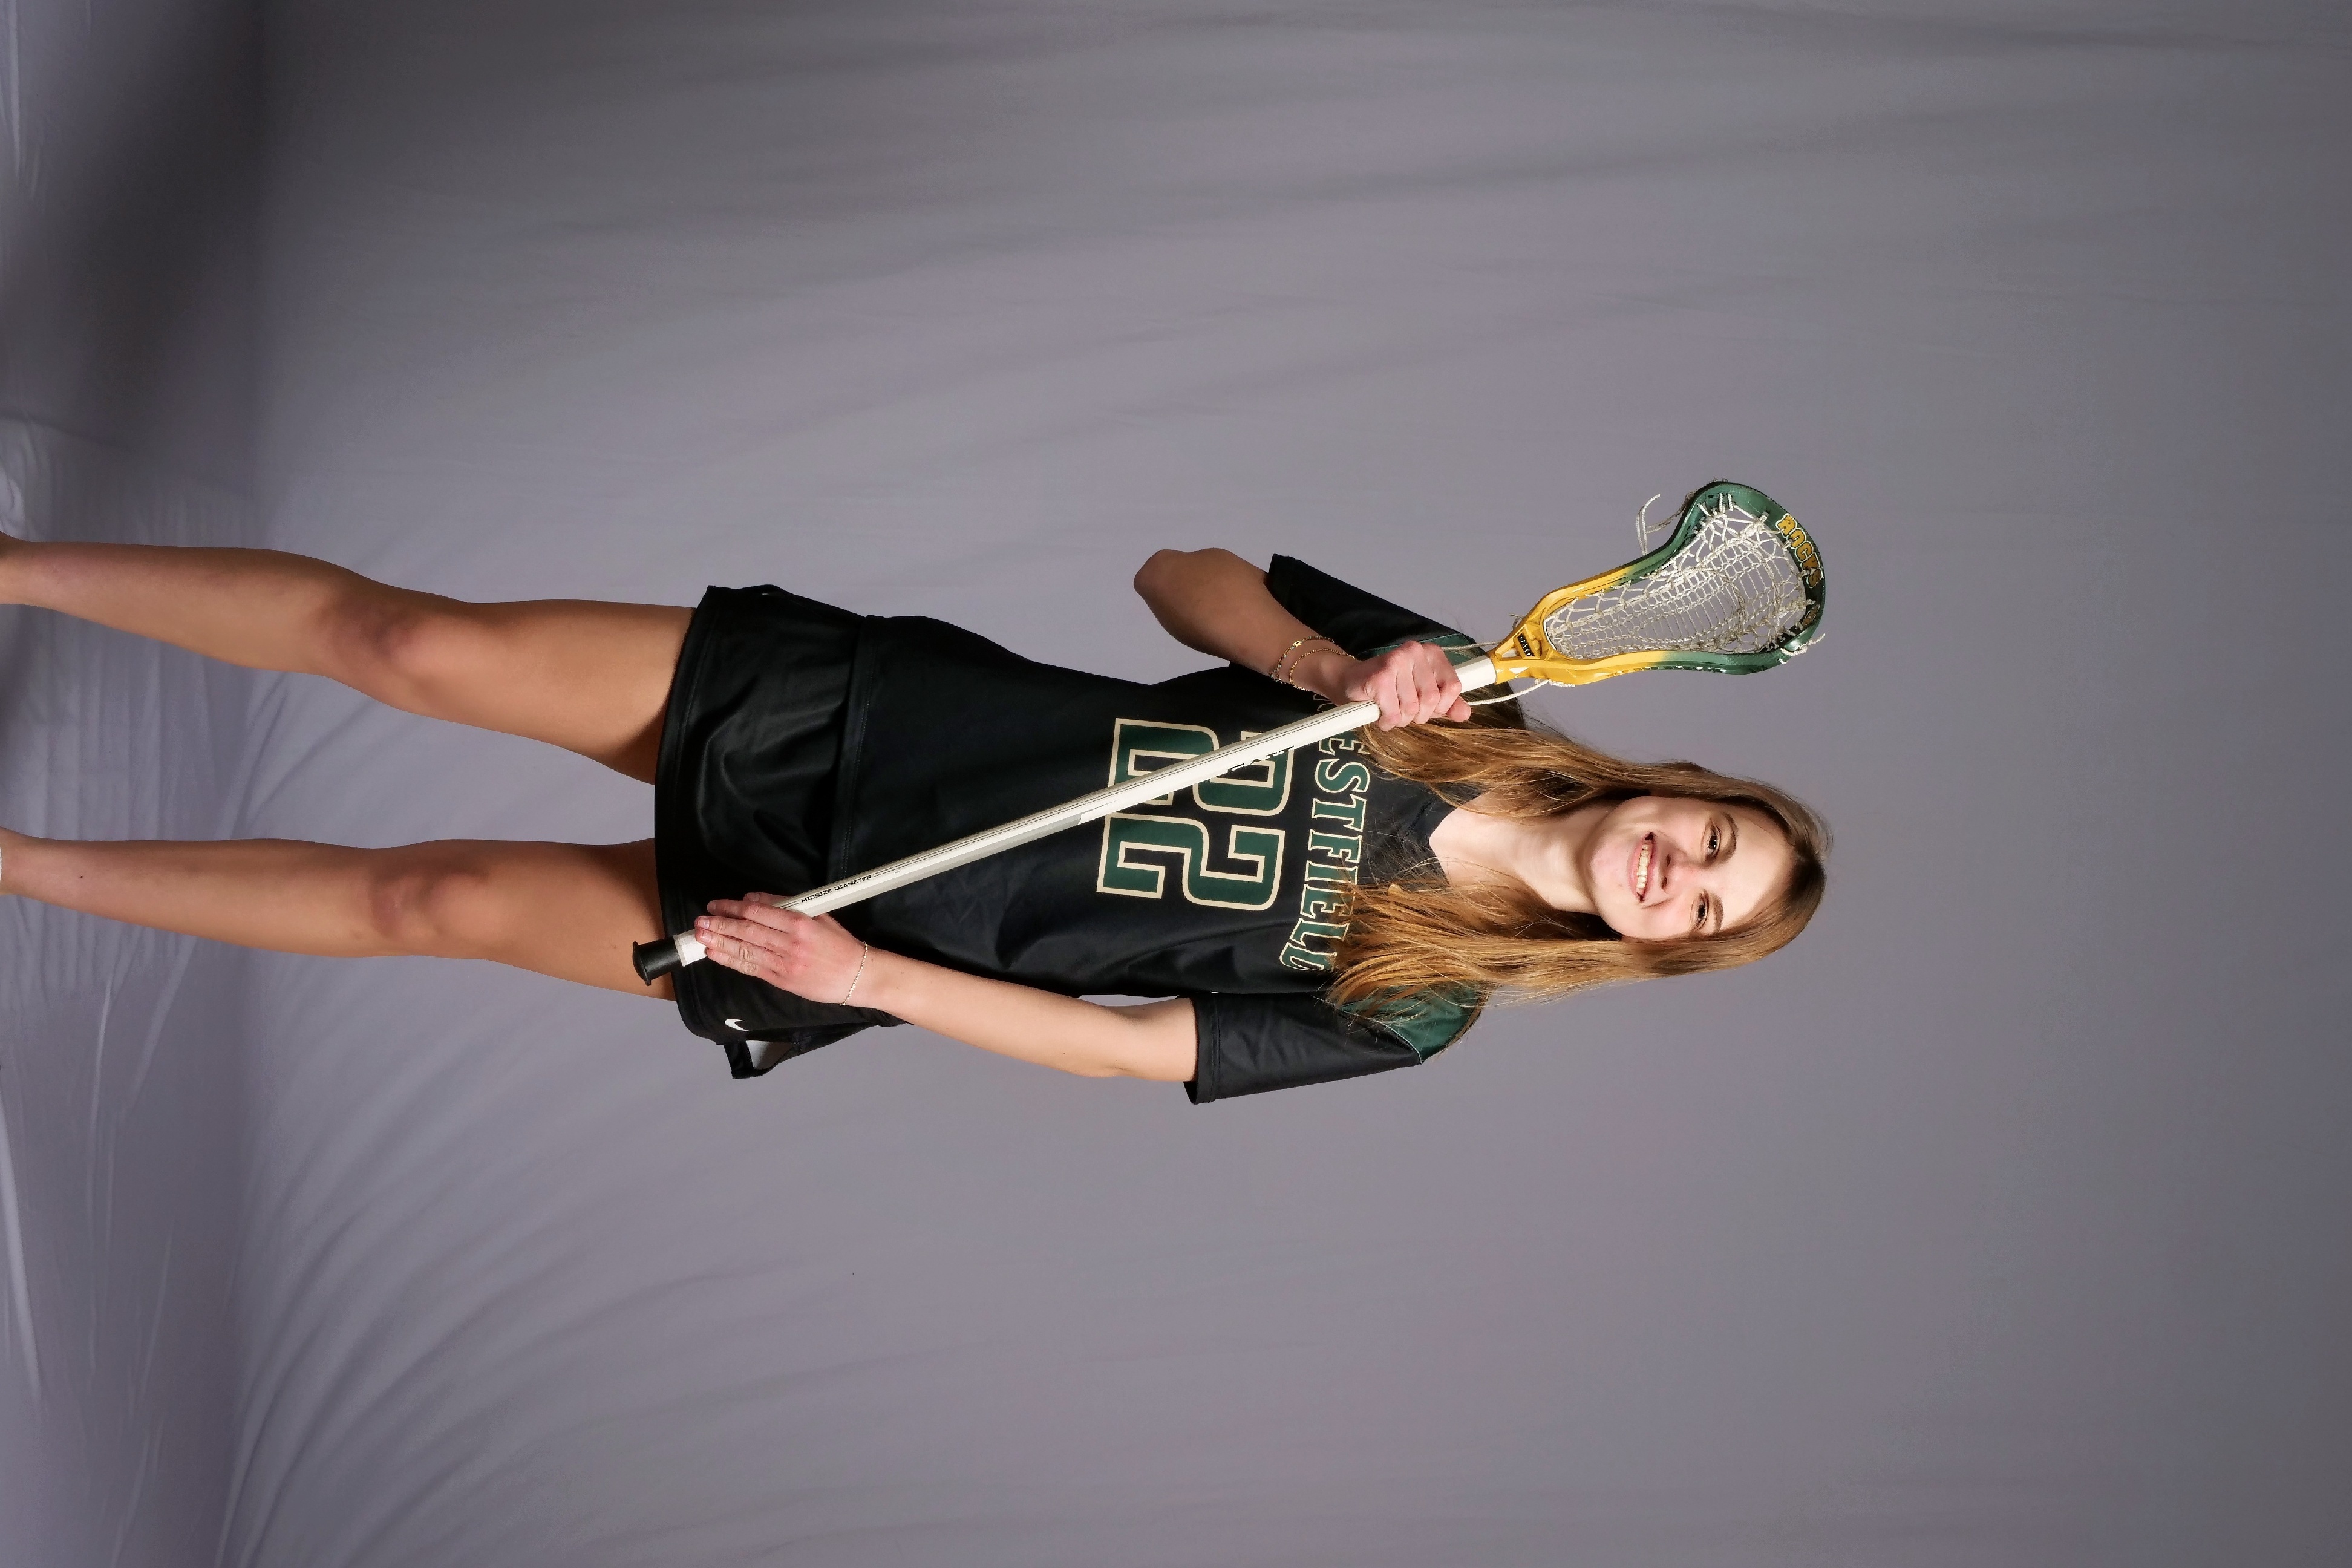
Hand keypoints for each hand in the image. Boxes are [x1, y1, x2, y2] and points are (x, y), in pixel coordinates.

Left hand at [695, 898, 871, 1002]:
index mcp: (801, 923)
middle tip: (700, 920)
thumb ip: (788, 905)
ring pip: (745, 950)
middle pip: (747, 931)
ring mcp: (784, 964)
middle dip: (720, 925)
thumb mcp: (820, 915)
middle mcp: (790, 944)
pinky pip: (751, 968)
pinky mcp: (781, 981)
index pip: (758, 912)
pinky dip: (730, 960)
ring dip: (719, 943)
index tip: (717, 905)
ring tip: (700, 936)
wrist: (857, 976)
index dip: (733, 908)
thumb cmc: (840, 944)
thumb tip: (754, 899)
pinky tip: (715, 954)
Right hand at [1294, 640, 1469, 727]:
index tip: (1427, 707)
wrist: (1348, 680)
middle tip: (1403, 710)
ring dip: (1400, 719)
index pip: (1453, 686)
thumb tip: (1465, 713)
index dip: (1442, 705)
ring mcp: (1396, 662)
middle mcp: (1415, 652)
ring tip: (1390, 709)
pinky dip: (1386, 721)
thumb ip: (1445, 703)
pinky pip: (1393, 713)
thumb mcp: (1422, 694)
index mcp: (1431, 653)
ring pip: (1412, 709)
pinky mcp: (1379, 678)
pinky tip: (1379, 713)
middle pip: (1432, 699)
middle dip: (1418, 715)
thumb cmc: (1390, 688)